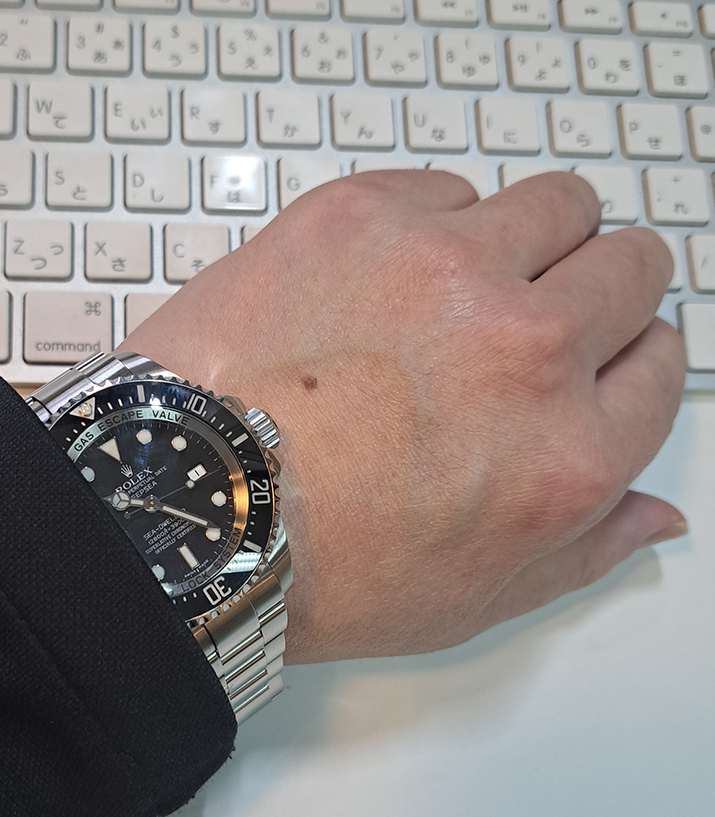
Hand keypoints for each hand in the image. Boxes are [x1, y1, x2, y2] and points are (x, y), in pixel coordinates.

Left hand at [123, 170, 686, 664]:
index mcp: (567, 454)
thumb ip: (580, 551)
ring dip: (530, 238)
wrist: (190, 507)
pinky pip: (447, 186)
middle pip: (628, 266)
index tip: (587, 363)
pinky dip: (433, 220)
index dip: (623, 362)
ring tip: (464, 286)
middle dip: (595, 290)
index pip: (658, 367)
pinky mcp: (362, 216)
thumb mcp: (468, 598)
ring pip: (556, 204)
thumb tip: (652, 514)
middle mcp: (528, 349)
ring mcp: (447, 268)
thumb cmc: (312, 568)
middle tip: (526, 322)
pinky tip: (384, 276)